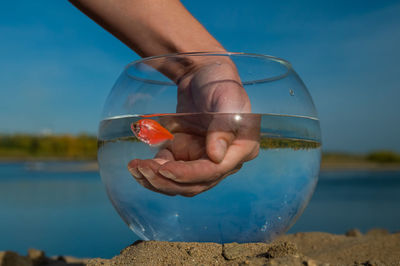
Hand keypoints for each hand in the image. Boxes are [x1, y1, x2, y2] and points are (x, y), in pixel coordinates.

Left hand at [128, 59, 259, 196]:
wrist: (201, 72)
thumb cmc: (219, 81)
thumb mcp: (227, 98)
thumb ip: (225, 126)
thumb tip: (216, 157)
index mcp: (241, 149)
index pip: (214, 170)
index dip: (189, 174)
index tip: (165, 169)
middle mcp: (223, 160)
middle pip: (195, 183)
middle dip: (167, 180)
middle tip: (143, 168)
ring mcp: (202, 160)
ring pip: (179, 184)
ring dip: (156, 181)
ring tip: (135, 168)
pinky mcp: (184, 156)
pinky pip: (168, 173)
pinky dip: (152, 173)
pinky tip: (138, 165)